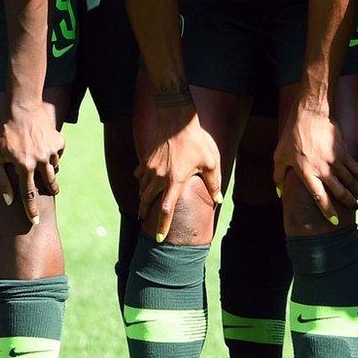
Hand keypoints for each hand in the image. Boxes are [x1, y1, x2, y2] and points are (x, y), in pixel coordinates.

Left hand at [0, 100, 64, 224]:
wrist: (21, 107)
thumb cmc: (3, 133)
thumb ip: (0, 180)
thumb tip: (9, 200)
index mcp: (24, 166)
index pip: (29, 194)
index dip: (32, 209)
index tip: (36, 221)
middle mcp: (40, 160)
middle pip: (49, 183)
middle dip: (50, 190)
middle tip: (51, 192)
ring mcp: (51, 150)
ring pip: (54, 168)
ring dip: (49, 170)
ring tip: (42, 165)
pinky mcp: (59, 141)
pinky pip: (58, 154)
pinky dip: (52, 154)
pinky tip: (44, 148)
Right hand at [135, 107, 220, 241]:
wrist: (178, 120)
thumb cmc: (197, 141)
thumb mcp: (210, 162)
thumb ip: (213, 183)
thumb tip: (218, 200)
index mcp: (175, 180)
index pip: (166, 209)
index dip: (162, 226)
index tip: (158, 238)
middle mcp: (159, 177)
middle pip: (147, 201)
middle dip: (145, 213)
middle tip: (143, 221)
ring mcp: (150, 168)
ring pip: (142, 189)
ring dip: (143, 199)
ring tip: (144, 205)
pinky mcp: (146, 159)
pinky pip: (139, 176)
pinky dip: (141, 182)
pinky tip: (144, 184)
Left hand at [273, 101, 357, 225]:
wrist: (310, 112)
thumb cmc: (292, 134)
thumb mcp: (279, 156)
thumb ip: (278, 176)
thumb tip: (279, 193)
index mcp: (306, 173)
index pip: (319, 197)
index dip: (327, 211)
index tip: (333, 221)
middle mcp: (322, 169)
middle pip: (339, 192)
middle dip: (347, 202)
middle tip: (353, 208)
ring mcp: (334, 160)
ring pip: (349, 180)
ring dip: (355, 190)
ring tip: (357, 196)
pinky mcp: (342, 150)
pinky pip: (353, 166)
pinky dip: (356, 174)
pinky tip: (357, 178)